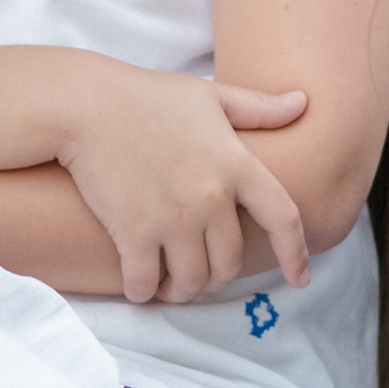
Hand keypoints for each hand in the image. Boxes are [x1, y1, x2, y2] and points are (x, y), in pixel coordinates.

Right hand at [56, 67, 310, 303]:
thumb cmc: (147, 97)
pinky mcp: (133, 231)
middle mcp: (211, 196)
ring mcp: (172, 217)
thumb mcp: (209, 95)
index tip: (300, 280)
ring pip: (192, 280)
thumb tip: (303, 103)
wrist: (85, 104)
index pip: (283, 218)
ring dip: (183, 290)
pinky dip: (144, 291)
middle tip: (200, 273)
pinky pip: (146, 283)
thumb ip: (258, 107)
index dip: (296, 254)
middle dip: (217, 277)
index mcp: (236, 164)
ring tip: (171, 283)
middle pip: (229, 262)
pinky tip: (140, 285)